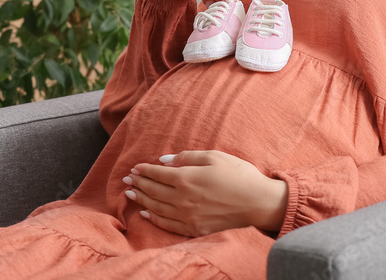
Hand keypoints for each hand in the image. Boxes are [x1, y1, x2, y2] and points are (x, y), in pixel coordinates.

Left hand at [123, 150, 287, 237]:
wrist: (258, 203)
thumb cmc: (239, 175)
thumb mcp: (214, 157)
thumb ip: (187, 157)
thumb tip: (164, 160)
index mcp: (187, 178)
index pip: (158, 173)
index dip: (144, 170)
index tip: (134, 168)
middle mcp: (182, 198)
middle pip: (154, 190)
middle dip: (139, 183)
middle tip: (127, 179)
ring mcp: (187, 216)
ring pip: (157, 207)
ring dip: (142, 200)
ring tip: (131, 194)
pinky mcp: (194, 228)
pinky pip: (167, 224)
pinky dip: (154, 218)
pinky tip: (146, 213)